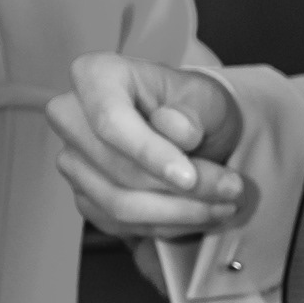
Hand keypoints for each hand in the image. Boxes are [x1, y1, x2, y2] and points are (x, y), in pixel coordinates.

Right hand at [48, 53, 250, 238]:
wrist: (188, 129)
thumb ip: (192, 110)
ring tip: (224, 205)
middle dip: (181, 190)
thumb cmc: (190, 104)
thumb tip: (178, 130)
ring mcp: (73, 160)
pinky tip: (198, 214)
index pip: (110, 120)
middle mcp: (71, 117)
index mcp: (95, 76)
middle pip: (118, 169)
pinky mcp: (85, 196)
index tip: (189, 176)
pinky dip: (167, 226)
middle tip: (231, 190)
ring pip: (119, 205)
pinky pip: (121, 224)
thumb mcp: (204, 96)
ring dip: (179, 213)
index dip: (148, 152)